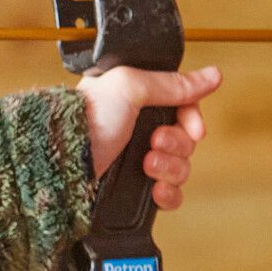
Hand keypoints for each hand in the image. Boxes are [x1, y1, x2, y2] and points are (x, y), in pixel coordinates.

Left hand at [78, 63, 217, 210]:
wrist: (59, 164)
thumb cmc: (84, 120)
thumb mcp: (128, 87)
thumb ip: (171, 83)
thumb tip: (212, 75)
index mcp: (137, 102)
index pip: (184, 108)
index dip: (192, 118)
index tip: (194, 127)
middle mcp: (138, 130)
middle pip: (186, 139)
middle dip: (177, 143)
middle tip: (154, 141)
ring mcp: (136, 161)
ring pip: (181, 168)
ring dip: (170, 167)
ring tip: (146, 163)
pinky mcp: (134, 190)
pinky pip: (170, 195)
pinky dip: (168, 194)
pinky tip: (156, 190)